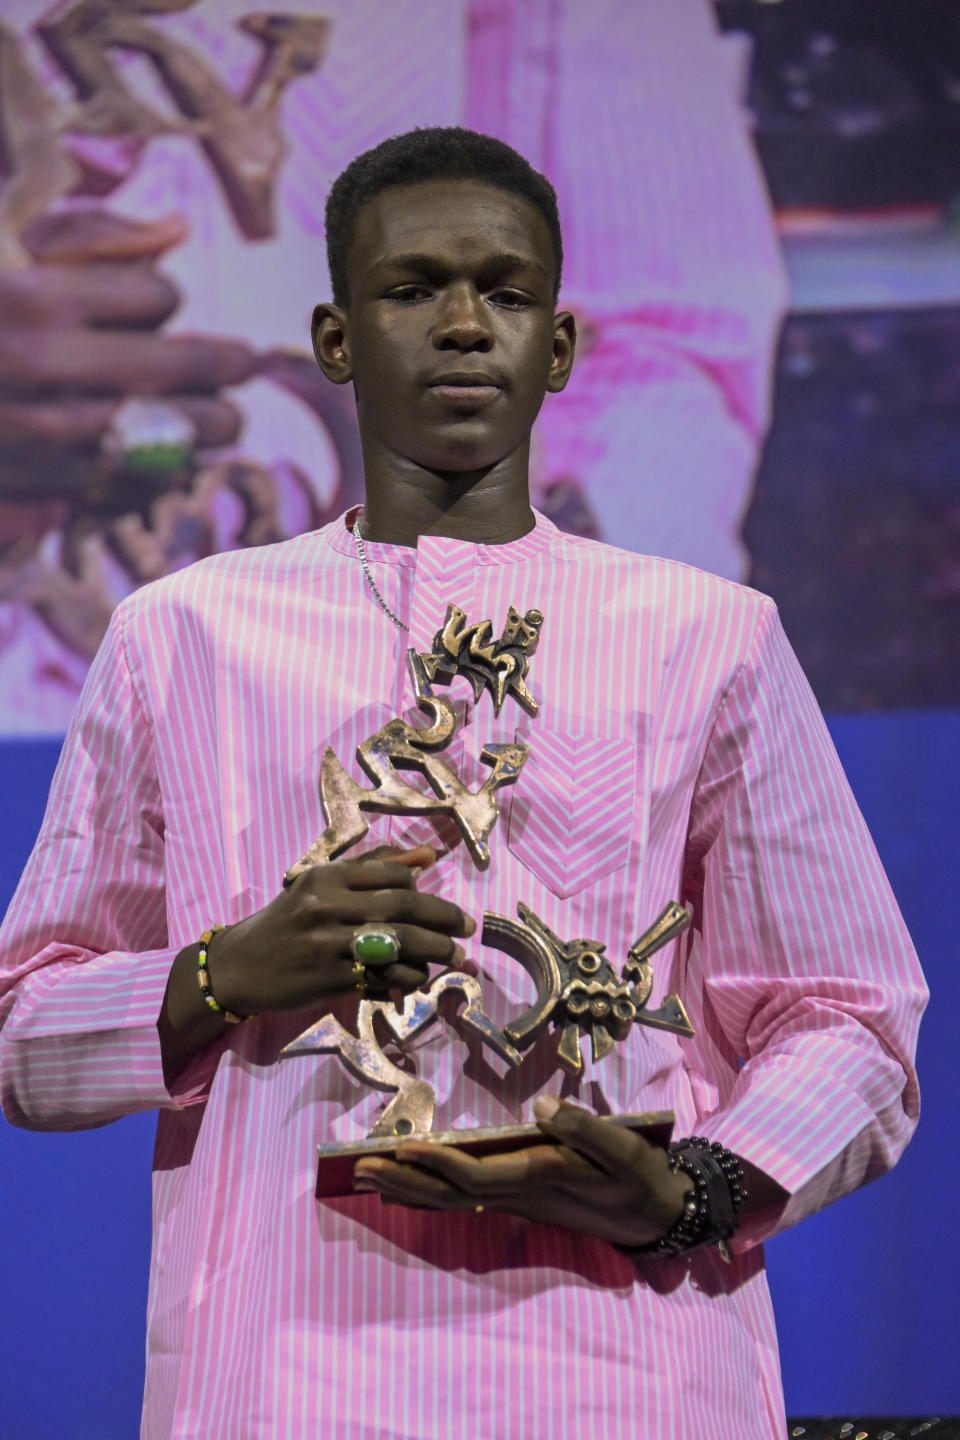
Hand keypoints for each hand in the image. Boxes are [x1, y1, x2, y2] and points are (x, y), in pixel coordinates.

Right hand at [0, 208, 254, 504]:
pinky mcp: (27, 496)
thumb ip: (79, 236)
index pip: (154, 298)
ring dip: (202, 433)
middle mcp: (41, 372)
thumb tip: (175, 232)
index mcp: (30, 298)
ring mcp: (37, 441)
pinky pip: (121, 492)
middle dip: (221, 371)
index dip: (163, 301)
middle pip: (178, 374)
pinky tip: (161, 467)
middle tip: (245, 368)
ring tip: (221, 422)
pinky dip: (151, 479)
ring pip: (163, 440)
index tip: (158, 308)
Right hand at [200, 845, 474, 1017]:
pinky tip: (417, 980)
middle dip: (445, 918)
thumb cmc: (287, 921)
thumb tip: (427, 855)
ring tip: (454, 956)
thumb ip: (373, 867)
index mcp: (327, 876)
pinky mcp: (330, 979)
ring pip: (400, 944)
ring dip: (436, 951)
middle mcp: (328, 906)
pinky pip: (384, 977)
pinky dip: (408, 979)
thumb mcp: (321, 886)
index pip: (393, 874)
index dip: (425, 889)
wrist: (239, 966)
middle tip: (468, 927)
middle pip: (404, 907)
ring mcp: (329, 944)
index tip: (441, 903)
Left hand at [352, 1095, 692, 1247]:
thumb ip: (587, 1128)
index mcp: (540, 1178)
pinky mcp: (522, 1196)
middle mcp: (520, 1194)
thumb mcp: (626, 1150)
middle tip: (358, 1167)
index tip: (402, 1147)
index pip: (477, 1175)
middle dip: (404, 1181)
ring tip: (367, 1177)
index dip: (438, 1164)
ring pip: (453, 1201)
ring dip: (409, 1189)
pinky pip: (465, 1199)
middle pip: (451, 1194)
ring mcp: (518, 1199)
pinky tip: (410, 1188)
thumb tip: (543, 1106)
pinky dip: (432, 1193)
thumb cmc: (642, 1177)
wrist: (658, 1215)